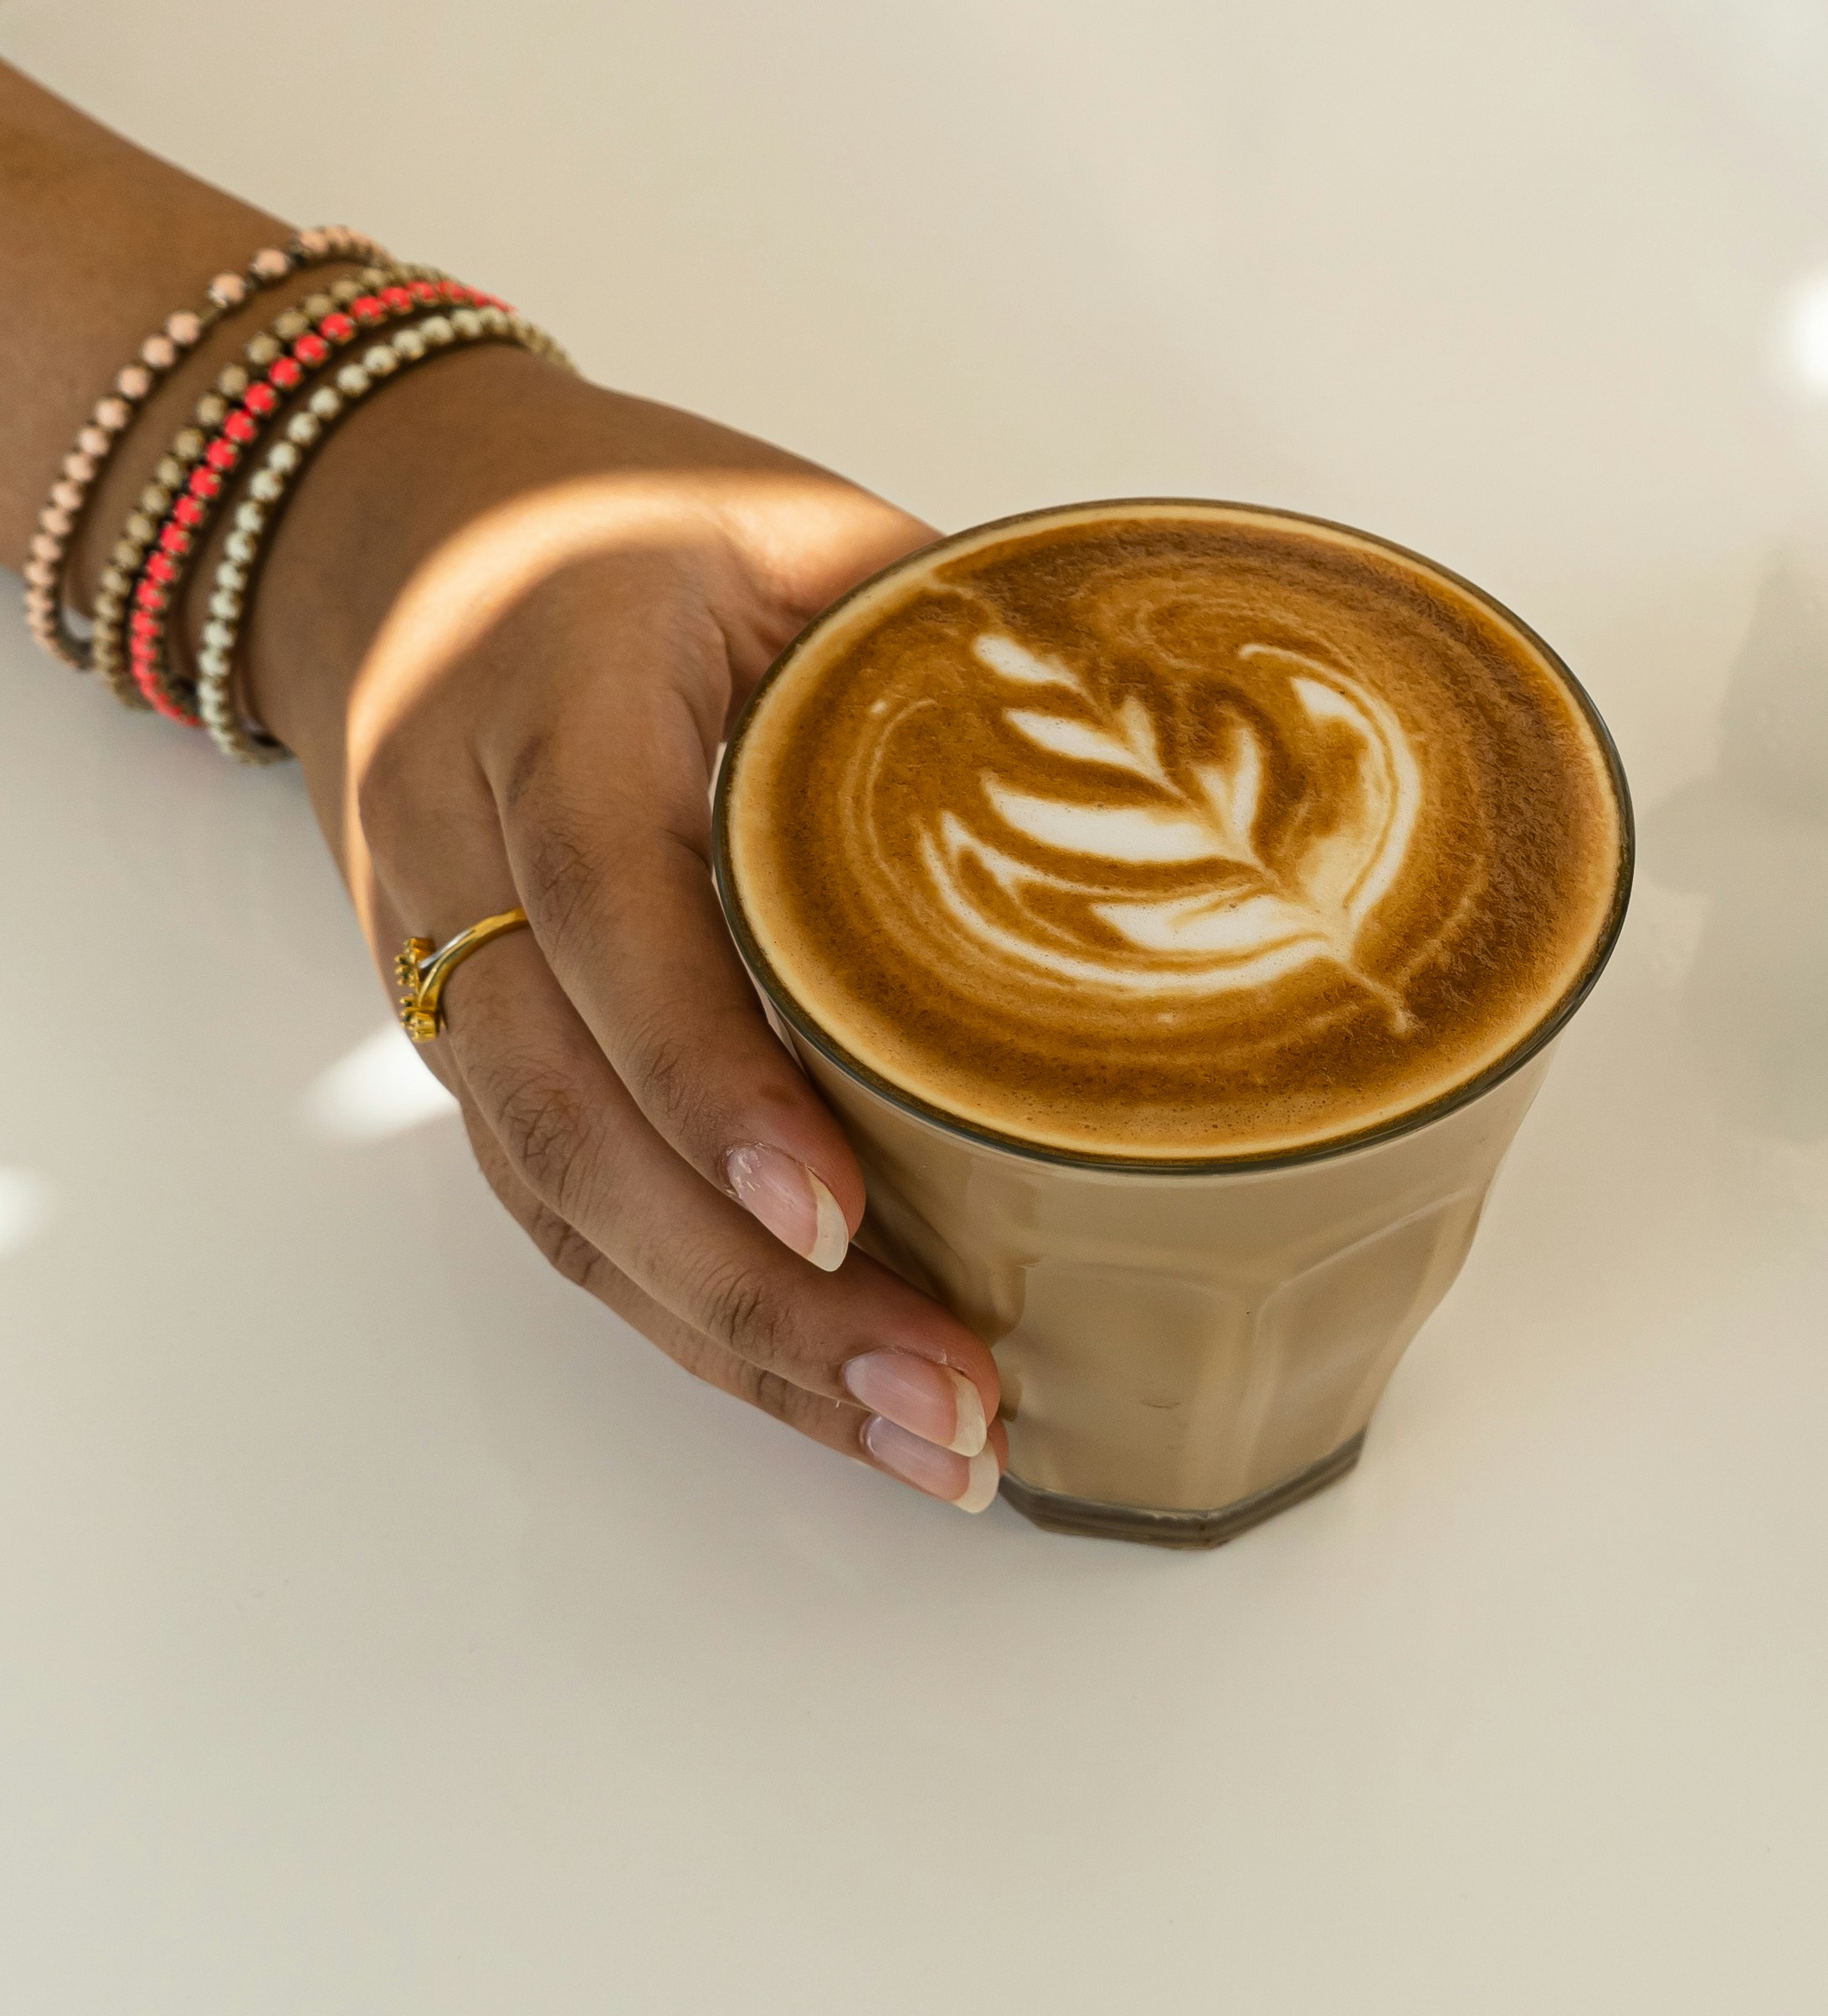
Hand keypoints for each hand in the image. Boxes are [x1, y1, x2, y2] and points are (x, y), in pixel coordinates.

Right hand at [245, 346, 1004, 1511]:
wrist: (399, 531)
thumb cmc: (623, 522)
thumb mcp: (791, 528)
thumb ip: (951, 639)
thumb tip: (1194, 759)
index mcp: (547, 704)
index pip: (607, 909)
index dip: (709, 1074)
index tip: (839, 1206)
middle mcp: (459, 858)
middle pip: (571, 1122)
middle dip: (756, 1291)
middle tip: (946, 1402)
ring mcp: (445, 970)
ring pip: (561, 1205)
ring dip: (736, 1346)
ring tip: (921, 1448)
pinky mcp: (477, 1045)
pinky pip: (561, 1209)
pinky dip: (690, 1317)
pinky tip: (820, 1391)